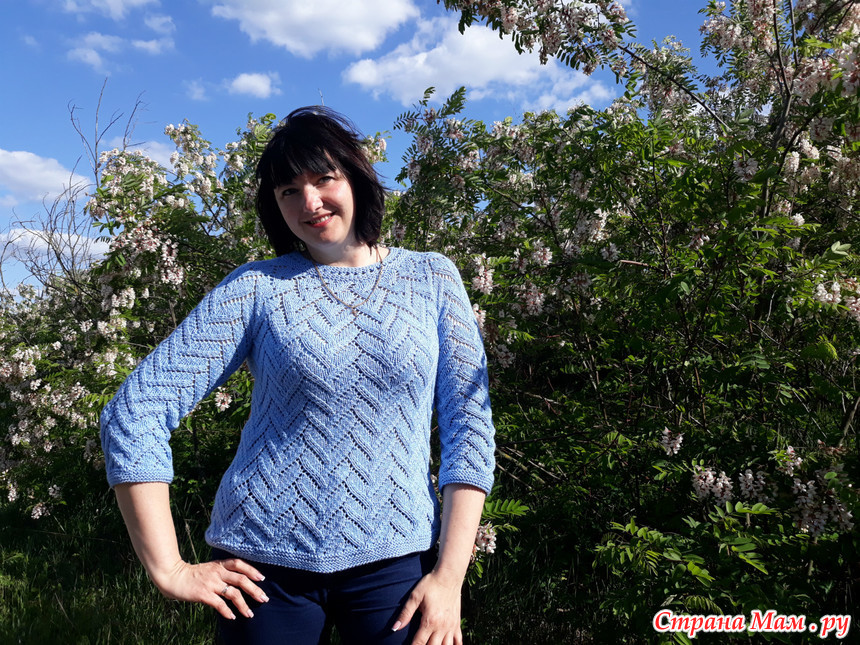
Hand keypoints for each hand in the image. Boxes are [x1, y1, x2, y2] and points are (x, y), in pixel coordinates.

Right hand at [151, 557, 269, 620]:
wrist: (174, 577)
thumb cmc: (193, 574)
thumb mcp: (210, 568)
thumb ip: (223, 572)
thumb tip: (239, 582)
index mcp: (220, 565)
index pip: (240, 564)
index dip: (252, 570)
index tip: (262, 579)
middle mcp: (218, 572)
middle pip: (241, 579)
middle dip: (255, 590)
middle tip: (264, 598)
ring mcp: (211, 583)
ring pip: (233, 593)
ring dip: (243, 605)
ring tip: (250, 614)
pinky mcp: (204, 594)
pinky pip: (220, 604)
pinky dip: (227, 611)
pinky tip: (232, 617)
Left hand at [393, 569, 462, 644]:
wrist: (449, 575)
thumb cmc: (430, 584)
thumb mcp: (415, 596)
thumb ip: (405, 613)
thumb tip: (395, 628)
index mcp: (430, 621)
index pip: (419, 643)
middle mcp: (441, 627)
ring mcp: (451, 626)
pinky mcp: (457, 623)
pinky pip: (459, 641)